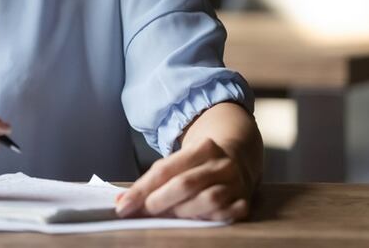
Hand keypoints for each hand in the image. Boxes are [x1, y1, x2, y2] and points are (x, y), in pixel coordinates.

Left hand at [115, 137, 252, 221]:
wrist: (238, 159)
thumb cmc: (198, 165)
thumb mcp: (178, 162)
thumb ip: (152, 181)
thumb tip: (123, 201)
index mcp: (203, 148)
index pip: (165, 169)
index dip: (142, 189)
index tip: (124, 205)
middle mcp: (221, 164)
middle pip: (185, 184)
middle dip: (159, 201)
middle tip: (144, 211)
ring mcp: (236, 183)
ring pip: (207, 200)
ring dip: (183, 212)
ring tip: (170, 215)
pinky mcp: (245, 202)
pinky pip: (225, 215)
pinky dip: (207, 219)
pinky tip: (195, 220)